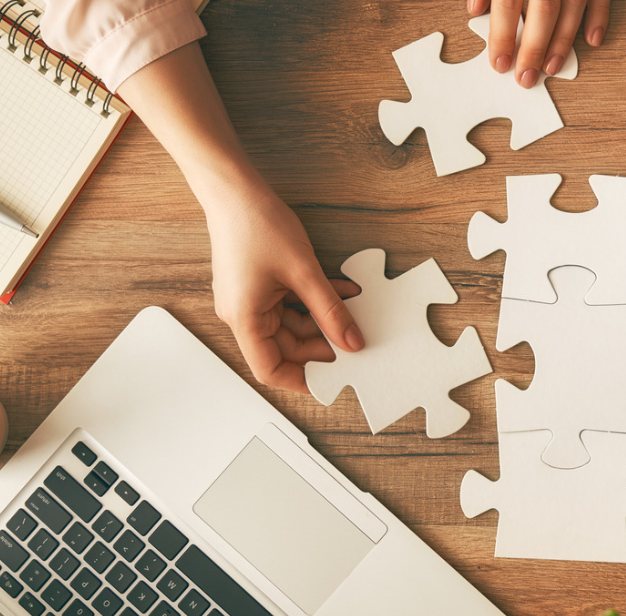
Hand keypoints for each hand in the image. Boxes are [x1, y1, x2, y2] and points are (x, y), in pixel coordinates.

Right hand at [205, 183, 363, 393]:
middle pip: (285, 347)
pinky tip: (341, 290)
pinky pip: (290, 304)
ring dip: (322, 318)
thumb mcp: (304, 273)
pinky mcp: (258, 285)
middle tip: (354, 340)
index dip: (301, 379)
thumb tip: (351, 342)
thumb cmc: (256, 224)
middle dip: (321, 344)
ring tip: (353, 309)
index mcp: (244, 319)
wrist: (235, 189)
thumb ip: (330, 311)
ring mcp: (249, 299)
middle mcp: (242, 314)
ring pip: (292, 324)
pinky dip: (313, 301)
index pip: (270, 369)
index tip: (331, 380)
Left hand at [467, 0, 609, 86]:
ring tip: (551, 68)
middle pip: (543, 13)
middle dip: (534, 49)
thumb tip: (475, 9)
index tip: (500, 64)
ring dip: (562, 43)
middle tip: (525, 78)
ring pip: (572, 11)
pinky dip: (598, 19)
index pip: (507, 4)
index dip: (502, 35)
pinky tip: (591, 40)